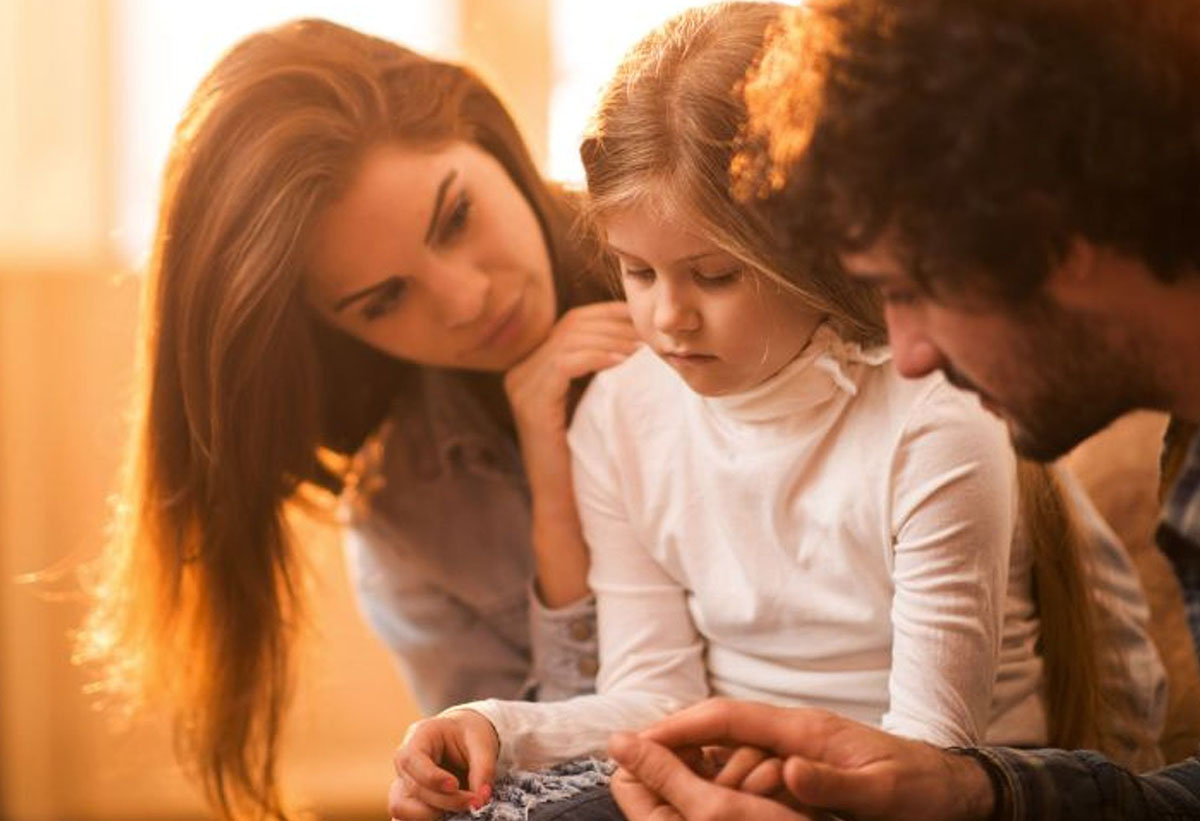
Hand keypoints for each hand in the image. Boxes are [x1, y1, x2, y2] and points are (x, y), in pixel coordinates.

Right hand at [388, 709, 498, 819]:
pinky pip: (407, 817)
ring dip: (432, 814)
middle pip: (414, 787)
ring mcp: (404, 782)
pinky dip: (428, 819)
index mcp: (419, 736)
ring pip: (403, 808)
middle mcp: (405, 761)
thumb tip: (482, 798)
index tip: (455, 785)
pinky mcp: (409, 800)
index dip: (431, 777)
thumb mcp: (482, 741)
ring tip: (462, 808)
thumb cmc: (470, 734)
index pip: (412, 759)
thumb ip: (484, 768)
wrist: (465, 738)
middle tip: (474, 802)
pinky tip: (450, 816)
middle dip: (445, 800)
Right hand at [503, 301, 637, 444]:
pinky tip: (622, 362)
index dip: (609, 314)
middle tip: (649, 334)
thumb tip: (637, 337)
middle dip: (615, 325)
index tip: (643, 318)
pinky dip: (596, 357)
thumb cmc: (587, 453)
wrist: (565, 501)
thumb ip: (598, 370)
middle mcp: (519, 372)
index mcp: (531, 366)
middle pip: (571, 326)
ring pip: (569, 340)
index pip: (572, 321)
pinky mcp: (531, 404)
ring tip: (642, 349)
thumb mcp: (591, 402)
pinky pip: (564, 364)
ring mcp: (521, 387)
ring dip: (612, 339)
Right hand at [636, 698, 995, 820]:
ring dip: (694, 758)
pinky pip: (748, 762)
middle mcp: (793, 731)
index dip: (681, 726)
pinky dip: (720, 771)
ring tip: (653, 777)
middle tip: (631, 760)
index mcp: (804, 729)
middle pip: (718, 730)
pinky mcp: (801, 764)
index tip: (641, 739)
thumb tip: (785, 770)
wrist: (952, 787)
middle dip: (675, 740)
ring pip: (730, 748)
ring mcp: (796, 746)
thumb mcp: (882, 792)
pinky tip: (703, 786)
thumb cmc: (920, 788)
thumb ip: (833, 782)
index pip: (728, 717)